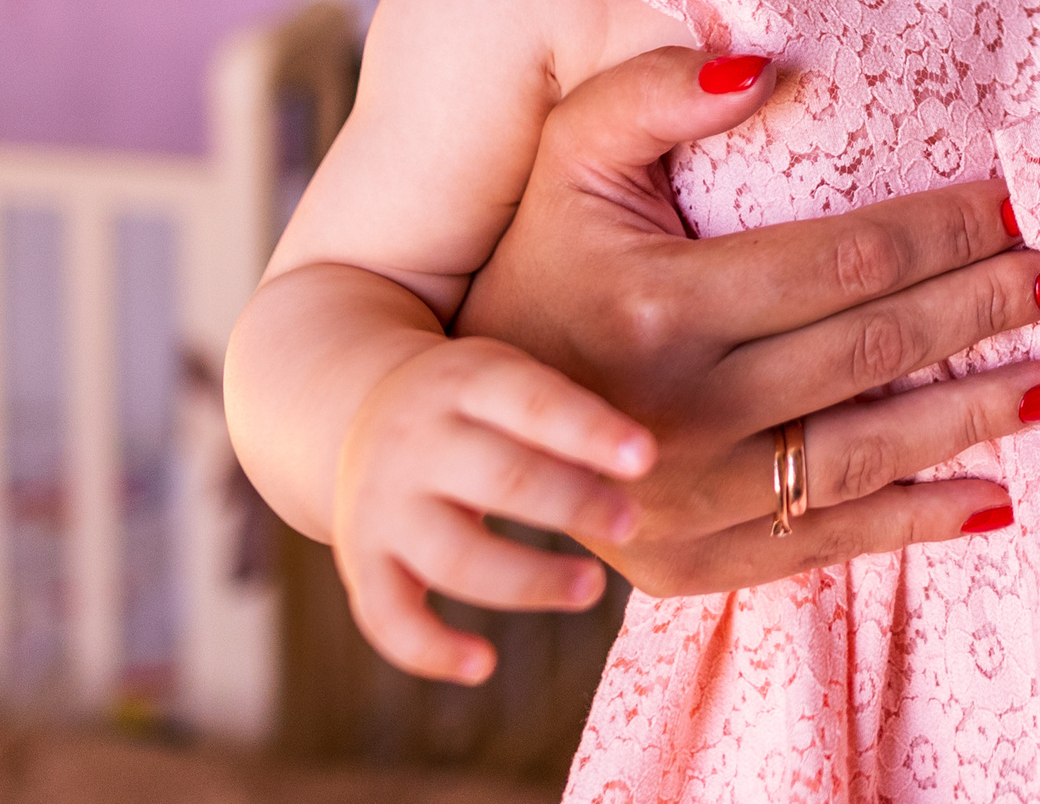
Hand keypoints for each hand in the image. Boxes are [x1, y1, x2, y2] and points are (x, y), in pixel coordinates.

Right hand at [333, 333, 652, 682]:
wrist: (356, 406)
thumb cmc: (481, 399)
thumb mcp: (514, 372)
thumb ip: (575, 405)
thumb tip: (682, 445)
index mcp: (468, 379)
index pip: (532, 402)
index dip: (588, 431)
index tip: (647, 457)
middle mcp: (418, 440)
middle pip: (499, 478)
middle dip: (571, 504)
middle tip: (634, 523)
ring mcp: (383, 504)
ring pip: (453, 554)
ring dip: (525, 579)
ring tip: (592, 588)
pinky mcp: (361, 562)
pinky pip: (386, 616)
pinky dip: (430, 649)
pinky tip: (482, 666)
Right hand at [453, 47, 1039, 597]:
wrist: (447, 420)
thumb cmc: (533, 262)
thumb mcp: (568, 160)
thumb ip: (651, 96)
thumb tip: (764, 66)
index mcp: (659, 308)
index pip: (843, 261)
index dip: (944, 228)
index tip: (1022, 201)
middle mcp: (679, 414)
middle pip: (875, 349)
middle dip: (987, 305)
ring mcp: (688, 500)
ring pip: (869, 451)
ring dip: (978, 415)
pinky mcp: (693, 564)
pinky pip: (830, 541)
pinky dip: (919, 522)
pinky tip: (997, 498)